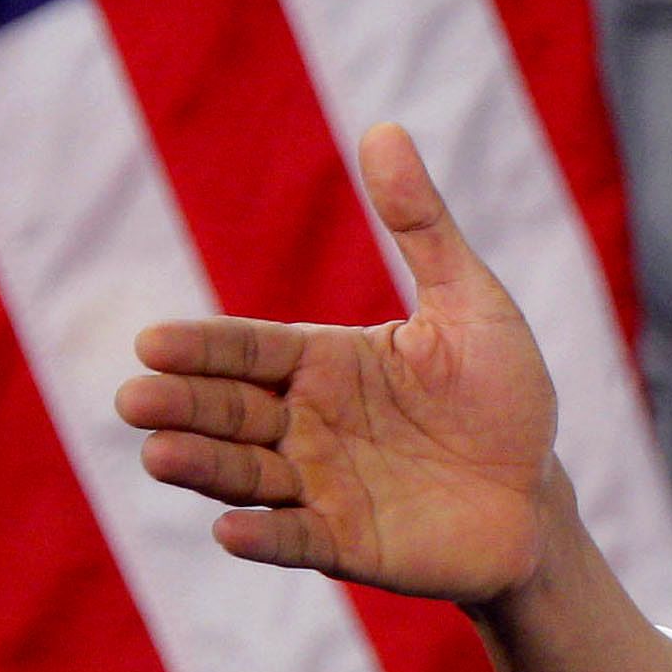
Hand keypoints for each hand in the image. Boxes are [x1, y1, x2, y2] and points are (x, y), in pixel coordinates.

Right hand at [115, 125, 562, 601]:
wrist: (537, 497)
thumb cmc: (503, 397)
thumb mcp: (470, 303)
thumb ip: (422, 226)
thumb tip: (384, 126)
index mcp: (325, 362)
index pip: (250, 350)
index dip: (204, 348)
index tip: (153, 342)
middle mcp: (306, 423)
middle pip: (231, 410)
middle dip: (183, 405)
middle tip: (134, 399)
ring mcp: (319, 486)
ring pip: (246, 474)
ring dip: (202, 467)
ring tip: (159, 455)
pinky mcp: (344, 545)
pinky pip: (295, 540)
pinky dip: (263, 536)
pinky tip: (230, 529)